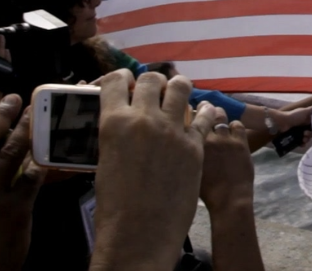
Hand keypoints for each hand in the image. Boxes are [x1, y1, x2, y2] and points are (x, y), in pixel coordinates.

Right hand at [91, 70, 204, 270]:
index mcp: (113, 122)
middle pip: (150, 80)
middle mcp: (143, 119)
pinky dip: (204, 112)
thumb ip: (116, 135)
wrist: (141, 232)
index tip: (126, 81)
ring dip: (178, 88)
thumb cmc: (116, 205)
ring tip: (179, 94)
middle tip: (154, 90)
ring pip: (180, 87)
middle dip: (152, 82)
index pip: (114, 81)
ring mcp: (172, 130)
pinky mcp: (195, 145)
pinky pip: (204, 116)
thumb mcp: (106, 161)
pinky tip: (205, 111)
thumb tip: (122, 121)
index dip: (120, 78)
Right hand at [194, 105, 255, 212]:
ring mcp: (225, 139)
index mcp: (191, 146)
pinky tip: (233, 131)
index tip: (190, 112)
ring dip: (219, 115)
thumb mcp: (190, 170)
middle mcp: (206, 138)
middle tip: (204, 107)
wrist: (229, 200)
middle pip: (204, 114)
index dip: (190, 114)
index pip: (188, 121)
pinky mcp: (240, 142)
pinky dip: (235, 126)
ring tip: (219, 115)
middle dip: (204, 109)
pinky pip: (237, 125)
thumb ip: (187, 154)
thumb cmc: (206, 192)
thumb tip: (184, 144)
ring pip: (221, 116)